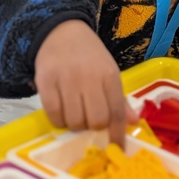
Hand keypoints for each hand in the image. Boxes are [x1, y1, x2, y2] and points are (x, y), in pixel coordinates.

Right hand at [34, 21, 137, 145]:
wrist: (61, 31)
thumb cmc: (88, 56)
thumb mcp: (108, 72)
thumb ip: (119, 99)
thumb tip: (132, 122)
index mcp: (109, 76)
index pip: (116, 112)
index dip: (117, 134)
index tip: (116, 148)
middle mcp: (89, 78)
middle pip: (95, 120)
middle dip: (93, 128)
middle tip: (88, 121)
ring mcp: (66, 80)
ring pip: (74, 121)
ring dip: (74, 125)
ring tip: (74, 115)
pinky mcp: (46, 82)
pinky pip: (53, 114)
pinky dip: (58, 120)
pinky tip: (61, 113)